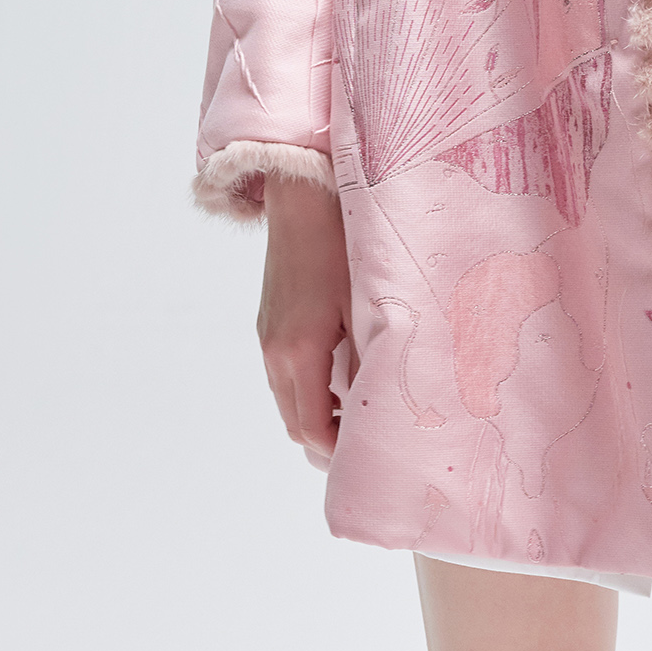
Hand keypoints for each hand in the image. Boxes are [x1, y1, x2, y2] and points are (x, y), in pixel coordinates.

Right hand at [257, 174, 357, 463]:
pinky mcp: (268, 323)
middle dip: (330, 443)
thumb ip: (371, 357)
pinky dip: (309, 391)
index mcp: (299, 353)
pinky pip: (284, 376)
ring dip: (319, 416)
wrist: (301, 193)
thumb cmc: (340, 241)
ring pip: (288, 401)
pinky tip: (342, 377)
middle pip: (296, 424)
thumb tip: (384, 401)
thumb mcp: (367, 303)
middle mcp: (275, 352)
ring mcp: (267, 337)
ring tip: (361, 414)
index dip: (341, 453)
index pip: (313, 431)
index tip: (374, 456)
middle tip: (371, 444)